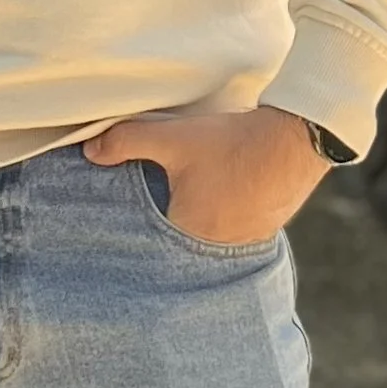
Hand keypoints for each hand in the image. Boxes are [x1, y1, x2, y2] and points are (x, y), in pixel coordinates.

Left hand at [82, 105, 329, 246]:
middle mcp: (218, 249)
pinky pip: (233, 236)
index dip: (141, 234)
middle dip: (169, 231)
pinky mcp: (265, 232)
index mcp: (189, 234)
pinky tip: (222, 200)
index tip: (133, 226)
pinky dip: (223, 221)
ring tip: (194, 204)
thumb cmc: (232, 142)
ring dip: (198, 227)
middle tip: (163, 211)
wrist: (296, 138)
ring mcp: (246, 243)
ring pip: (207, 241)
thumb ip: (127, 142)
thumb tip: (90, 150)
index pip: (152, 246)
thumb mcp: (174, 138)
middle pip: (180, 246)